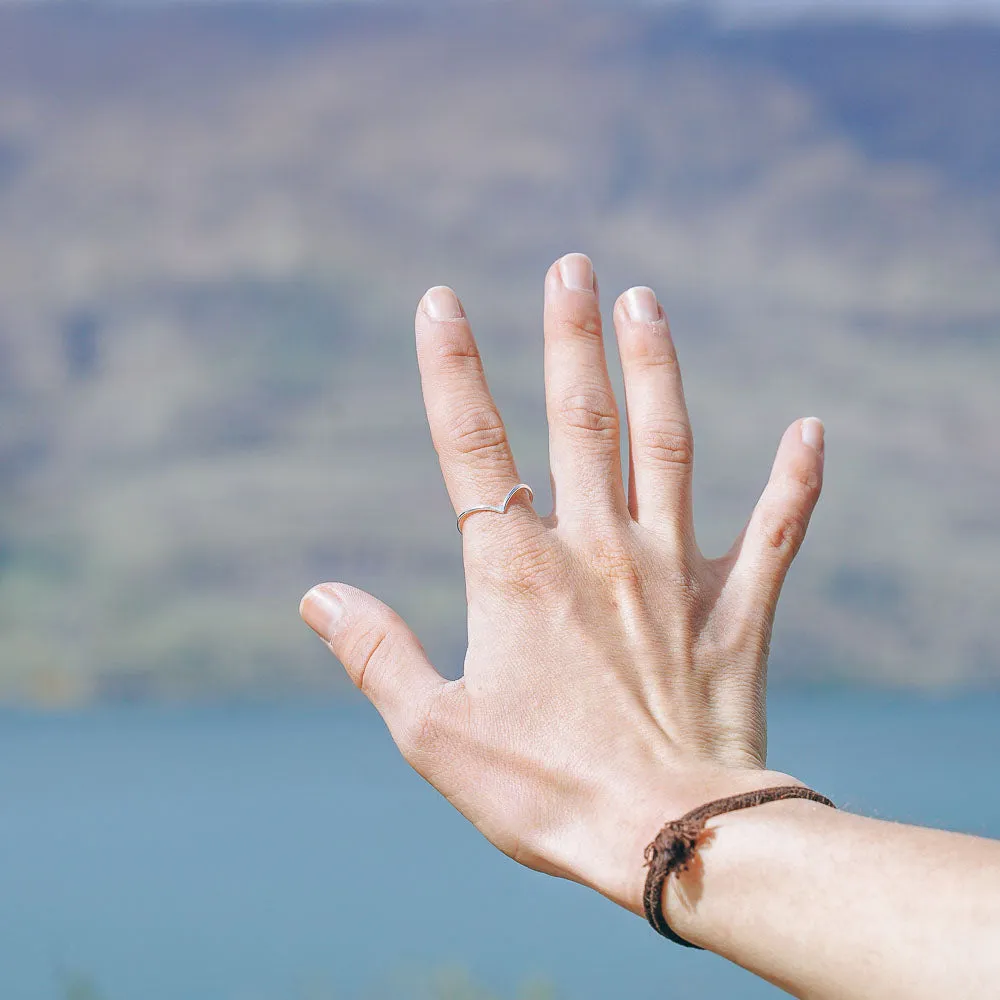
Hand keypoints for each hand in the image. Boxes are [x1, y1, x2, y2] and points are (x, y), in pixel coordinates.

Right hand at [300, 253, 823, 915]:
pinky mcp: (735, 610)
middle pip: (580, 419)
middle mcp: (597, 550)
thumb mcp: (434, 733)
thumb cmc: (544, 792)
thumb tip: (317, 595)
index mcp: (518, 574)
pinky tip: (810, 427)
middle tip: (572, 266)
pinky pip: (774, 531)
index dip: (451, 369)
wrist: (667, 837)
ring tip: (646, 301)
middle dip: (571, 337)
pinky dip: (794, 481)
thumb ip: (376, 653)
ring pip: (668, 447)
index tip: (441, 300)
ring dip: (656, 370)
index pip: (473, 446)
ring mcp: (673, 573)